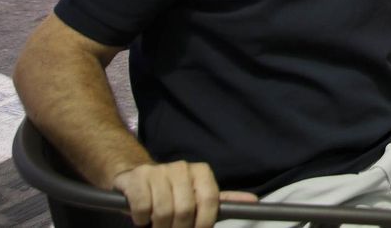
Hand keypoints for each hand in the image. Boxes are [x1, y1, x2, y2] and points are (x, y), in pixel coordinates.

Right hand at [111, 161, 255, 227]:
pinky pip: (142, 208)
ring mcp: (158, 171)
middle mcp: (181, 167)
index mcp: (201, 172)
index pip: (210, 201)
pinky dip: (141, 220)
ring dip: (158, 226)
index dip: (203, 223)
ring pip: (163, 211)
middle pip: (185, 210)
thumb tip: (253, 201)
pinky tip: (142, 217)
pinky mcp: (137, 178)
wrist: (137, 178)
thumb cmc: (172, 192)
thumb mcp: (199, 195)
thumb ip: (223, 200)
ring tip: (157, 225)